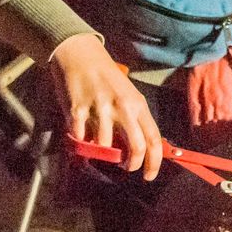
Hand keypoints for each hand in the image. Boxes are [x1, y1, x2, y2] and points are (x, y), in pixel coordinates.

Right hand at [51, 33, 161, 179]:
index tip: (149, 175)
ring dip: (101, 153)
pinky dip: (81, 143)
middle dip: (132, 164)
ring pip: (105, 147)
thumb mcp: (129, 96)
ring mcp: (100, 109)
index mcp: (138, 105)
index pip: (154, 138)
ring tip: (98, 145)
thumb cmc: (107, 79)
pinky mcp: (78, 110)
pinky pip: (80, 138)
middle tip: (126, 167)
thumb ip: (135, 120)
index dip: (154, 161)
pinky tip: (81, 134)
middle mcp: (123, 108)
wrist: (82, 56)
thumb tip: (144, 148)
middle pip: (136, 146)